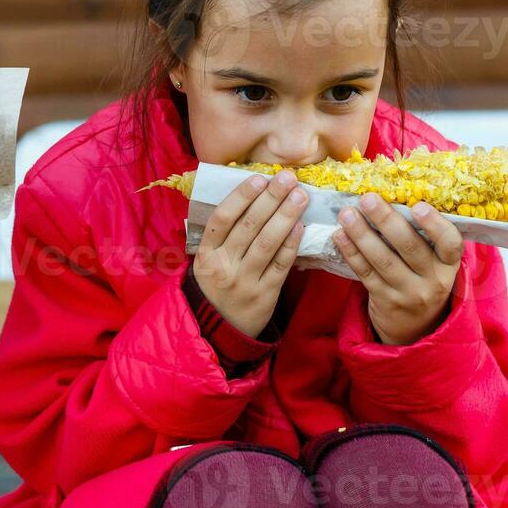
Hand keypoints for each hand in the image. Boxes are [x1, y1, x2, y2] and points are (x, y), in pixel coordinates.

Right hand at [189, 169, 305, 339]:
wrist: (219, 329)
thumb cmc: (216, 286)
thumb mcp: (208, 261)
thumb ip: (223, 235)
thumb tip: (250, 197)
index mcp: (206, 254)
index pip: (222, 218)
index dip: (241, 196)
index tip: (259, 178)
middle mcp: (223, 266)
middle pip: (248, 226)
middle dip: (270, 199)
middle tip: (288, 178)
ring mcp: (244, 281)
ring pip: (266, 243)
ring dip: (285, 216)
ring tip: (300, 196)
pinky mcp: (264, 295)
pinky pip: (280, 266)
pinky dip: (291, 245)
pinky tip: (301, 227)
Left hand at [333, 195, 462, 345]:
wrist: (415, 327)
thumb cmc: (422, 277)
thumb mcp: (434, 262)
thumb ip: (422, 236)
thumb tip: (392, 192)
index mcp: (449, 264)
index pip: (451, 244)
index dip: (435, 224)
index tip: (418, 205)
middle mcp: (433, 280)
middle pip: (410, 248)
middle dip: (386, 221)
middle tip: (367, 198)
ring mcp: (408, 293)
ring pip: (383, 261)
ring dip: (362, 234)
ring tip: (346, 214)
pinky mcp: (385, 301)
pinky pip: (365, 274)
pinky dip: (351, 253)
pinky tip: (339, 235)